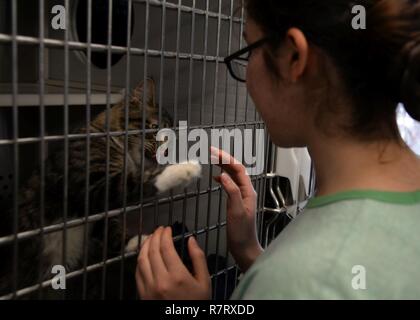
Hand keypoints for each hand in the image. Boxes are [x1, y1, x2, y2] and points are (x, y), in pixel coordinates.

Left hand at [136, 226, 210, 299]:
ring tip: (151, 238)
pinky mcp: (142, 294)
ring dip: (145, 245)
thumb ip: (198, 258)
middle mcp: (160, 281)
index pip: (166, 247)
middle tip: (159, 230)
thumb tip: (191, 239)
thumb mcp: (205, 281)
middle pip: (152, 251)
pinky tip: (145, 255)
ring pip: (141, 260)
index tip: (168, 228)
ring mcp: (149, 288)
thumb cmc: (197, 303)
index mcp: (177, 276)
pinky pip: (137, 272)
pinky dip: (140, 260)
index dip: (165, 234)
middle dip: (155, 236)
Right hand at [211, 147, 263, 271]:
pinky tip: (216, 177)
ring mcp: (241, 196)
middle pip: (236, 170)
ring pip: (233, 176)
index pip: (238, 169)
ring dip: (224, 166)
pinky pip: (230, 184)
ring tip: (213, 159)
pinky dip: (223, 177)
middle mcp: (246, 191)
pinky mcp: (236, 202)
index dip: (227, 158)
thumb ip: (231, 191)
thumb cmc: (241, 231)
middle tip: (211, 151)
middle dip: (224, 159)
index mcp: (247, 191)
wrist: (244, 247)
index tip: (214, 152)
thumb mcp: (236, 210)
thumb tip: (223, 174)